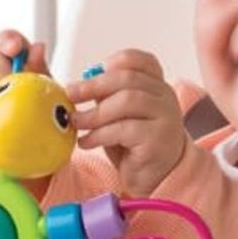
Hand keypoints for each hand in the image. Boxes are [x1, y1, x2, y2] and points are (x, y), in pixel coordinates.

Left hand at [66, 50, 187, 195]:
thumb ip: (104, 97)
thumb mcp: (117, 115)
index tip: (90, 72)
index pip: (140, 60)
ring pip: (127, 101)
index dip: (114, 62)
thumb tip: (76, 87)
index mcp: (156, 85)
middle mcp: (165, 97)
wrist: (154, 178)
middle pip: (128, 78)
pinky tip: (87, 142)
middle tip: (71, 94)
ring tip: (77, 122)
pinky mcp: (159, 140)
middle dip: (94, 85)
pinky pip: (125, 129)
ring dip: (95, 112)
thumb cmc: (133, 145)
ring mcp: (166, 117)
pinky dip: (100, 134)